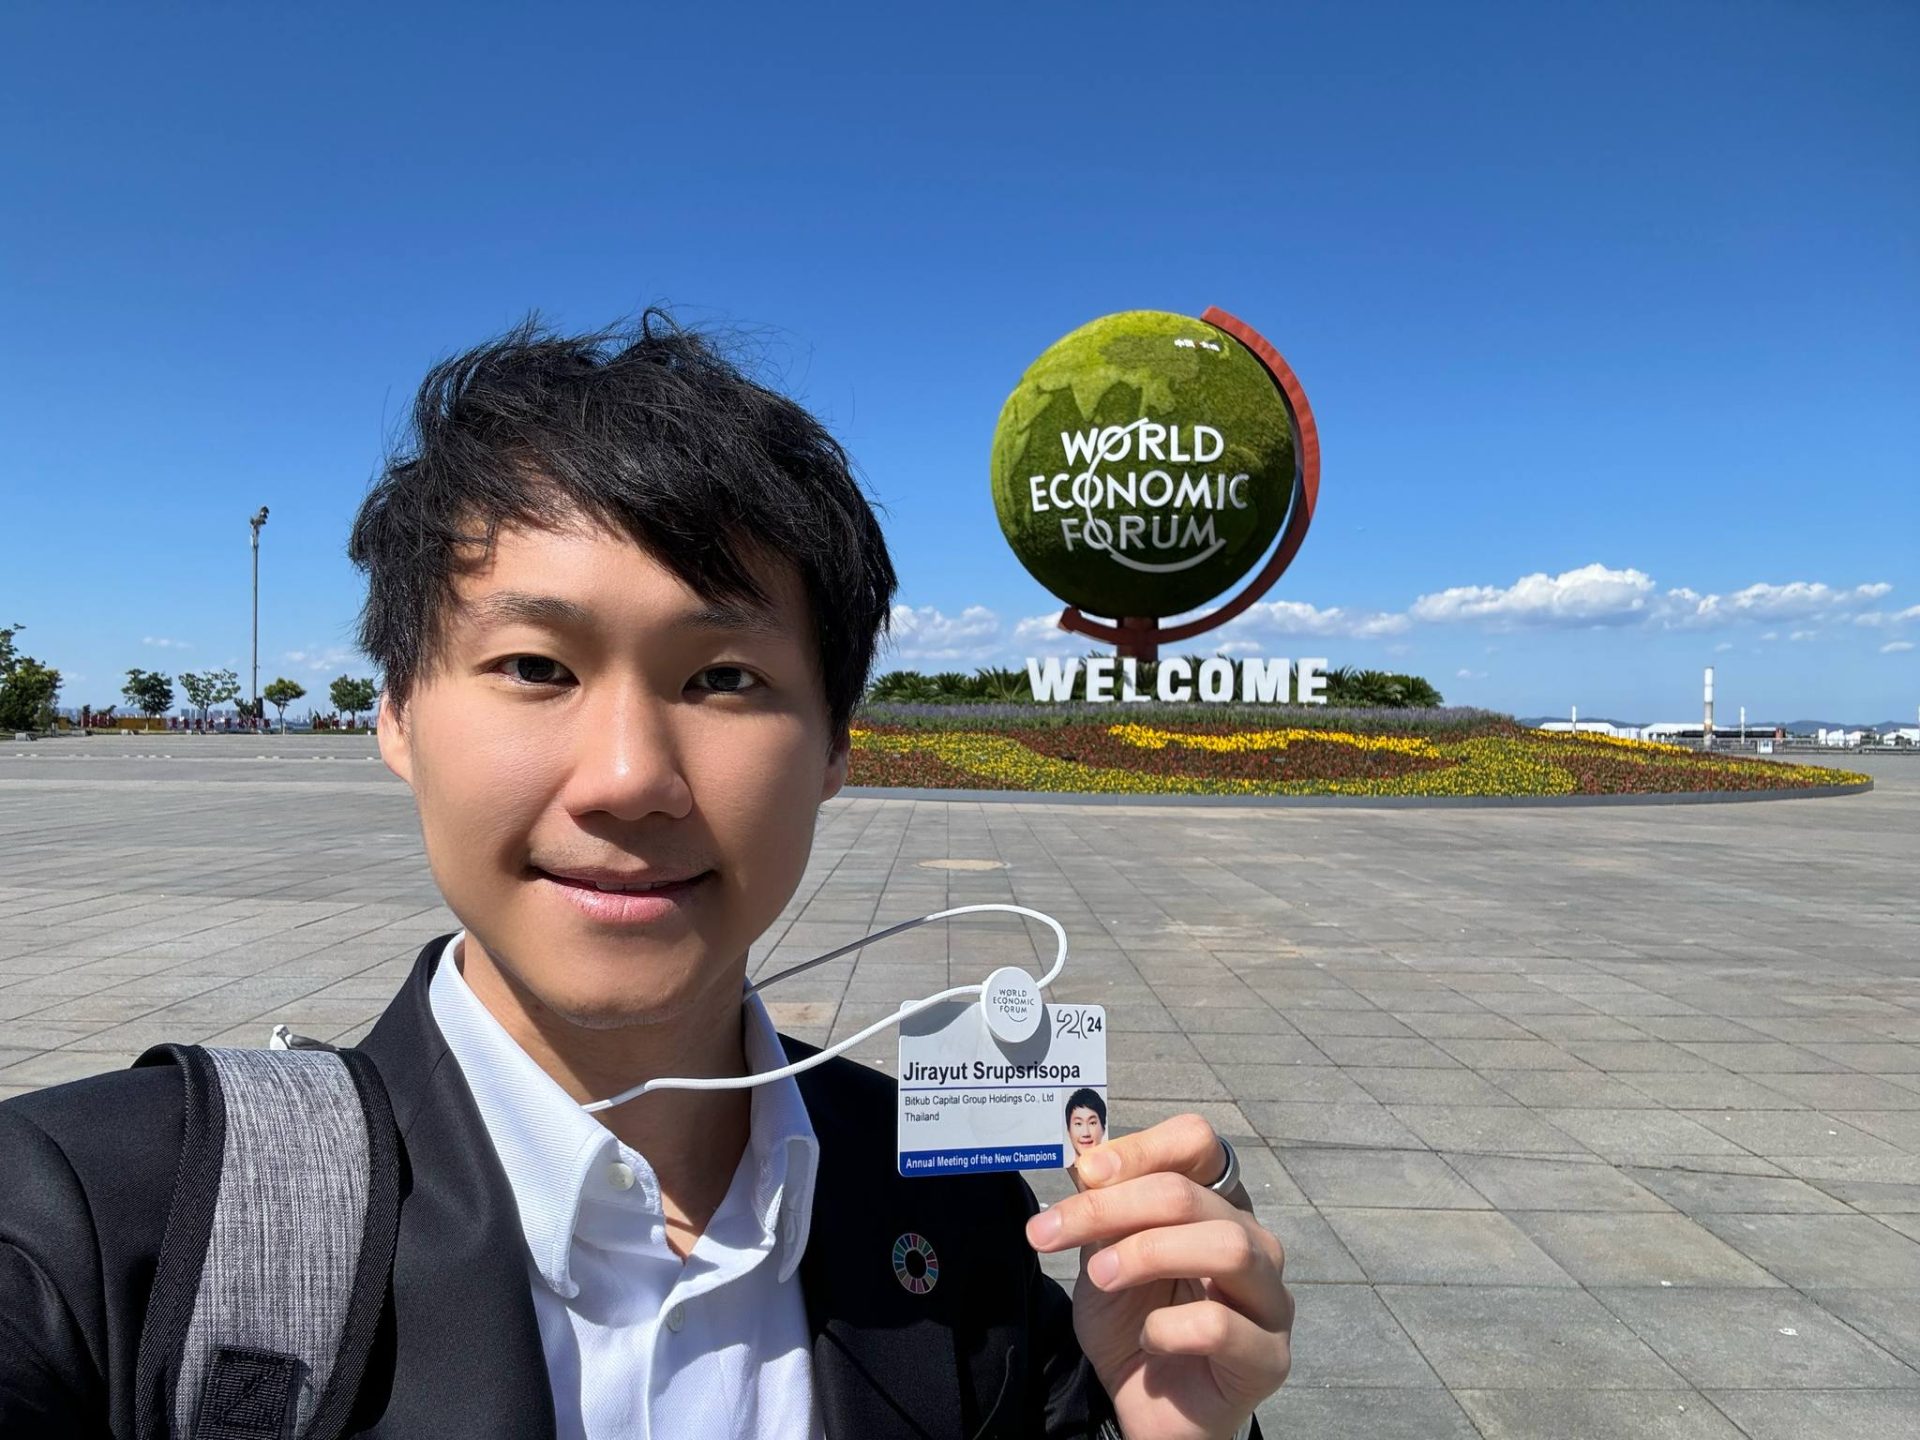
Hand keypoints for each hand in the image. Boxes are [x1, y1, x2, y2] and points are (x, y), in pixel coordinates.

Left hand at [1026, 1115, 1291, 1439]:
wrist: (1146, 1409)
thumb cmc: (1134, 1322)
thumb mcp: (1103, 1256)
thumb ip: (1102, 1210)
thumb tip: (1085, 1154)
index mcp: (1215, 1204)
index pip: (1199, 1144)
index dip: (1141, 1148)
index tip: (1085, 1173)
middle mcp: (1253, 1241)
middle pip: (1191, 1195)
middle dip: (1112, 1207)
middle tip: (1052, 1233)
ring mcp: (1270, 1299)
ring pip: (1226, 1245)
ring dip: (1147, 1252)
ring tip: (1100, 1276)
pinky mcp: (1268, 1357)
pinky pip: (1221, 1324)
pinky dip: (1170, 1326)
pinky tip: (1149, 1338)